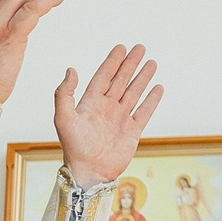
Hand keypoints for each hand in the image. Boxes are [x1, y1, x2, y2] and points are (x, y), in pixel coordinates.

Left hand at [51, 44, 162, 185]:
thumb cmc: (74, 148)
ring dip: (142, 78)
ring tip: (152, 62)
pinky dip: (151, 100)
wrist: (89, 172)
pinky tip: (158, 87)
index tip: (121, 47)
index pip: (103, 77)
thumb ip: (64, 94)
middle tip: (140, 48)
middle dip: (130, 65)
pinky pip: (144, 112)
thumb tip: (71, 69)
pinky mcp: (132, 132)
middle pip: (120, 81)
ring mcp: (119, 120)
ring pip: (133, 93)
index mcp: (89, 104)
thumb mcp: (63, 118)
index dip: (112, 62)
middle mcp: (105, 109)